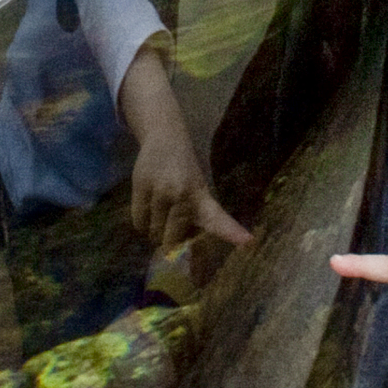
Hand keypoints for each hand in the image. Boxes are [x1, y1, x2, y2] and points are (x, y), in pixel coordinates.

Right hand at [120, 44, 251, 254]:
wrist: (165, 136)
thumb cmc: (184, 168)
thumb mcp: (197, 189)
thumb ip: (195, 217)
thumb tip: (183, 251)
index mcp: (202, 195)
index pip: (217, 218)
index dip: (231, 232)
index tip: (248, 242)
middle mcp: (182, 194)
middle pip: (172, 239)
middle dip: (171, 240)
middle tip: (172, 226)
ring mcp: (160, 190)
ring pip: (153, 232)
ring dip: (156, 231)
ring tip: (160, 212)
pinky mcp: (141, 185)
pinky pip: (139, 222)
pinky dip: (143, 224)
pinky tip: (149, 209)